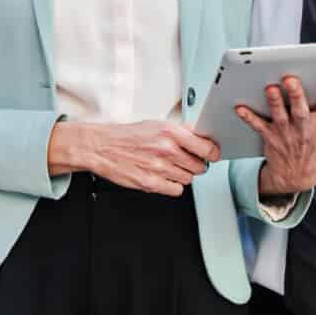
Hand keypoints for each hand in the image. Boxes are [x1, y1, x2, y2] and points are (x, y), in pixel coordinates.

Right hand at [58, 120, 219, 196]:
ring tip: (170, 167)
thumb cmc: (126, 136)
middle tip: (186, 161)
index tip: (212, 155)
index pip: (206, 147)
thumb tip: (200, 136)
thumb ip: (179, 131)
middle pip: (199, 166)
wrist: (102, 147)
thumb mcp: (155, 124)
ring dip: (183, 175)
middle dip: (196, 164)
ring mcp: (159, 167)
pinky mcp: (150, 183)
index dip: (212, 153)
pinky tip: (164, 177)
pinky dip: (173, 185)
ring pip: (188, 178)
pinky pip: (176, 190)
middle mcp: (166, 149)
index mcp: (170, 132)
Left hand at [242, 73, 315, 195]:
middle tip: (291, 79)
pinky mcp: (270, 136)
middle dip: (296, 95)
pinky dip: (248, 117)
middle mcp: (304, 129)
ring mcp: (286, 133)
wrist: (296, 177)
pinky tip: (239, 106)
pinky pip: (257, 125)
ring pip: (279, 115)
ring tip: (269, 88)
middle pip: (301, 111)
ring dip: (274, 102)